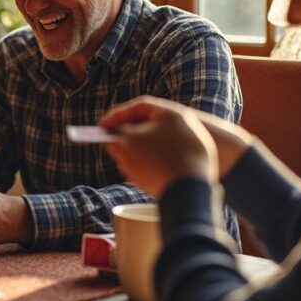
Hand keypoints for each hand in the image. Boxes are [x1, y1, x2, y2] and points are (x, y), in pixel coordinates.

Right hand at [99, 96, 218, 197]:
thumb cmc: (155, 162)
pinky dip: (155, 167)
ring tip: (128, 168)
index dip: (117, 117)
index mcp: (172, 113)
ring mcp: (196, 146)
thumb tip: (113, 136)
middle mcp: (188, 125)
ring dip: (140, 155)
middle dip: (128, 138)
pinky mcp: (199, 166)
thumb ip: (116, 135)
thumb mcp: (127, 144)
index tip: (102, 128)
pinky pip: (171, 162)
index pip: (139, 107)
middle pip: (151, 127)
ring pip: (160, 146)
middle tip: (113, 146)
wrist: (190, 192)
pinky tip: (146, 180)